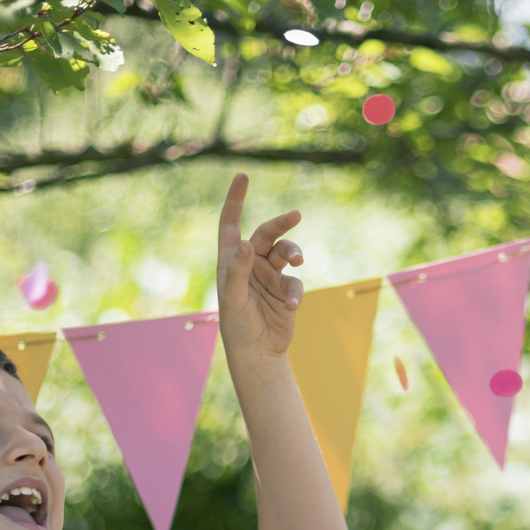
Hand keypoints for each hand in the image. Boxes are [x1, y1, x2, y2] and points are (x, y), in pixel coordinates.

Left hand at [215, 174, 303, 357]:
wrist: (257, 353)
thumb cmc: (236, 327)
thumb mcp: (233, 299)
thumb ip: (239, 271)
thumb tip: (246, 244)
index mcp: (231, 261)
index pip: (231, 224)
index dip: (235, 200)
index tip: (243, 176)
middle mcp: (251, 263)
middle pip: (267, 234)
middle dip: (281, 224)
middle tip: (295, 215)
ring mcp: (270, 276)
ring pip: (286, 253)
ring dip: (293, 253)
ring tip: (298, 261)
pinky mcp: (286, 291)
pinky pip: (295, 284)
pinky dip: (295, 293)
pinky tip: (290, 307)